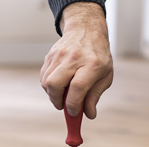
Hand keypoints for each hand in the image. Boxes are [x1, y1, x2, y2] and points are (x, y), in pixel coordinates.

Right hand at [40, 2, 112, 118]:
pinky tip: (58, 84)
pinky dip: (49, 85)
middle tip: (63, 106)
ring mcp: (59, 55)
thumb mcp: (105, 75)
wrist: (86, 30)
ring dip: (52, 94)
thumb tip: (88, 114)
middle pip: (56, 84)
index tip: (73, 112)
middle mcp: (74, 58)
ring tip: (62, 94)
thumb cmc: (98, 56)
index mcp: (92, 64)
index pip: (77, 88)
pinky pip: (44, 76)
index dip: (73, 104)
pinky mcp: (50, 55)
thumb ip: (95, 95)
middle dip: (57, 101)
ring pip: (47, 82)